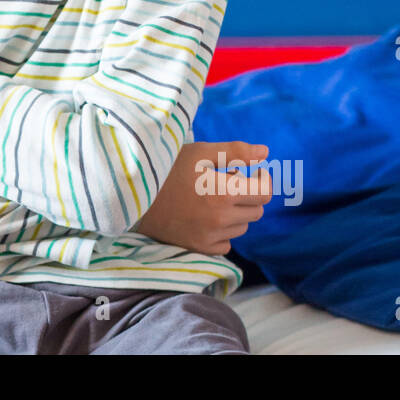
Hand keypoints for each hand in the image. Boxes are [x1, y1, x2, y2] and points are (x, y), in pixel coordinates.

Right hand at [133, 141, 272, 254]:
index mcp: (223, 193)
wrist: (133, 195)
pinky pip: (226, 243)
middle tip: (228, 182)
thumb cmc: (167, 168)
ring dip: (235, 213)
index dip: (263, 179)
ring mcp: (209, 236)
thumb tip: (266, 153)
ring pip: (241, 226)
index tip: (254, 172)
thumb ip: (236, 152)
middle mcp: (220, 219)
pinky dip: (222, 231)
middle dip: (248, 195)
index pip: (264, 193)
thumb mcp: (200, 152)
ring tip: (212, 198)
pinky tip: (204, 217)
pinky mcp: (199, 248)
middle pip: (256, 210)